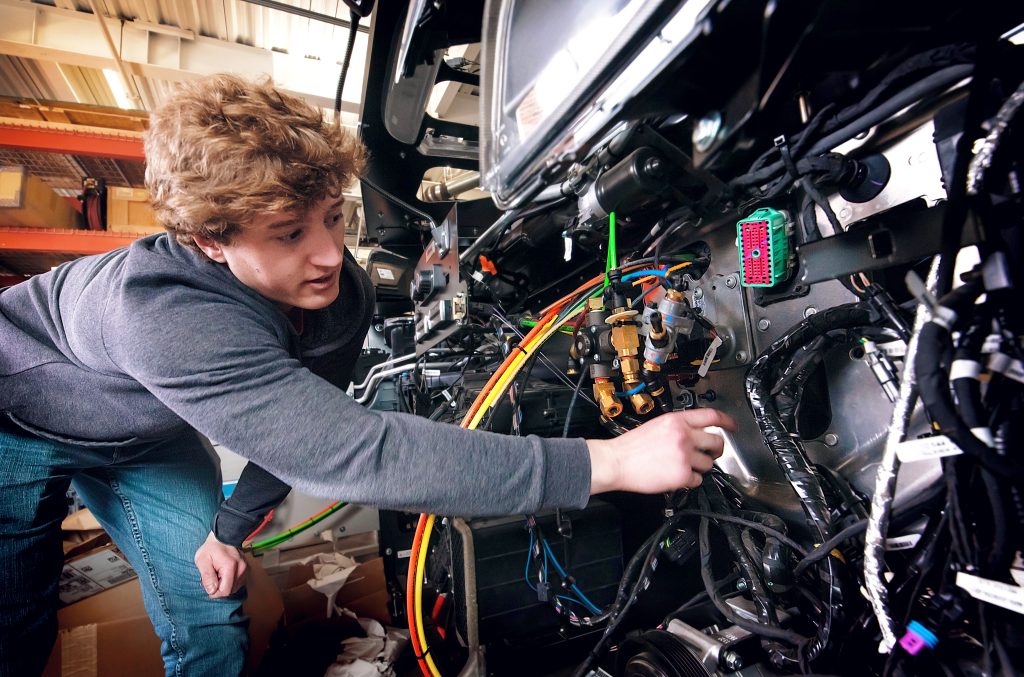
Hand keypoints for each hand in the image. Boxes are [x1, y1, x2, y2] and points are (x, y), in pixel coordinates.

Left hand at [194, 531, 247, 597]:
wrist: (223, 537)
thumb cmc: (211, 548)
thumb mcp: (202, 560)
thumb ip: (207, 577)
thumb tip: (212, 591)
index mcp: (230, 566)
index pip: (225, 591)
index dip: (214, 592)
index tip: (208, 583)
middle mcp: (241, 569)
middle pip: (230, 591)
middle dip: (219, 588)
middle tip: (212, 576)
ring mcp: (245, 569)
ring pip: (234, 589)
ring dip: (225, 585)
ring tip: (218, 574)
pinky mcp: (246, 570)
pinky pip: (238, 584)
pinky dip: (230, 582)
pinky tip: (224, 574)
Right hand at [587, 408, 735, 494]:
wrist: (616, 462)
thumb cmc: (631, 447)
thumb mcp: (657, 425)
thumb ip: (678, 426)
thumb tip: (695, 433)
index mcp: (677, 420)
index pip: (712, 416)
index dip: (727, 421)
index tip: (733, 426)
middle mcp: (684, 436)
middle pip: (717, 442)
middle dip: (716, 450)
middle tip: (710, 454)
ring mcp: (684, 456)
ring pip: (709, 464)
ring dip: (700, 467)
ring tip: (683, 467)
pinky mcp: (682, 474)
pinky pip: (697, 480)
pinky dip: (689, 481)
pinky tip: (675, 476)